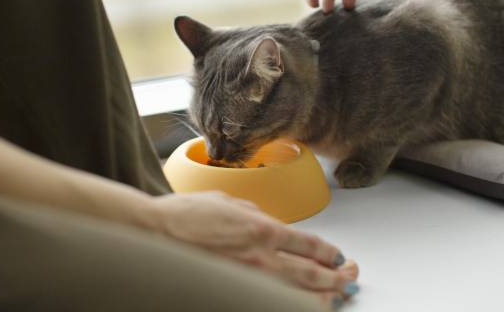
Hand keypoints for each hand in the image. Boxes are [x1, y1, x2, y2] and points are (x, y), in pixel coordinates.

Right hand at [149, 191, 358, 306]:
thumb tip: (274, 224)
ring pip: (300, 297)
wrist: (152, 236)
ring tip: (337, 296)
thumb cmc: (183, 217)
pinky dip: (294, 306)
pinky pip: (272, 304)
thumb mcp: (227, 202)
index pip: (312, 245)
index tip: (339, 257)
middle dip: (340, 278)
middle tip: (350, 277)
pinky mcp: (234, 292)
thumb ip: (256, 214)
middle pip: (315, 274)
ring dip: (325, 298)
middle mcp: (262, 258)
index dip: (331, 254)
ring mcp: (249, 280)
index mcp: (263, 229)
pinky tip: (303, 305)